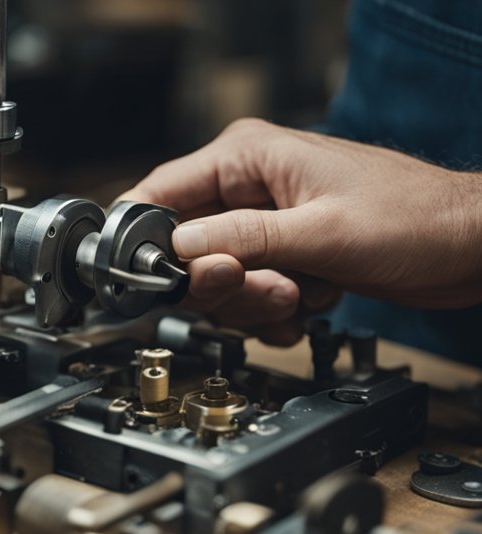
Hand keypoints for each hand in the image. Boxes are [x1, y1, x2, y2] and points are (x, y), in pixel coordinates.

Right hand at [122, 118, 481, 342]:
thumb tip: (179, 251)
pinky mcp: (281, 255)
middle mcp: (246, 188)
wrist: (471, 248)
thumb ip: (242, 239)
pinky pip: (245, 295)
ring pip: (216, 282)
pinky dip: (273, 312)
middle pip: (186, 252)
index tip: (150, 280)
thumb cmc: (417, 219)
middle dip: (225, 285)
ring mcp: (263, 224)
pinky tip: (310, 303)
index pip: (158, 195)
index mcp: (246, 157)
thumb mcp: (321, 232)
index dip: (146, 242)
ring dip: (255, 303)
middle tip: (270, 290)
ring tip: (303, 295)